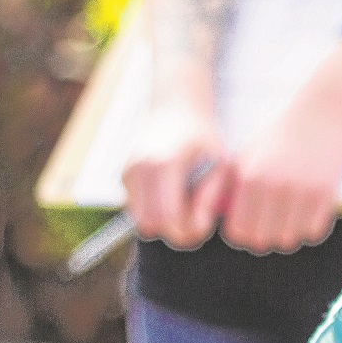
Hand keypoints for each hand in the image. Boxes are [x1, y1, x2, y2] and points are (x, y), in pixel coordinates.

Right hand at [122, 98, 230, 249]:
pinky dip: (156, 212)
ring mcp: (127, 173)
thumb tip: (197, 228)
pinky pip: (138, 213)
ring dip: (166, 221)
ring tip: (185, 200)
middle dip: (177, 229)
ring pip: (144, 223)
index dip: (191, 227)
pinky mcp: (122, 178)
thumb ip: (211, 197)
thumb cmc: (204, 140)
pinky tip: (171, 193)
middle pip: (153, 225)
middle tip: (197, 211)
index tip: (207, 215)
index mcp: (164, 163)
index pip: (170, 218)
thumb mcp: (219, 165)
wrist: (177, 113)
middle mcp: (139, 168)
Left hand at [221, 42, 341, 253]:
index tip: (248, 225)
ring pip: (289, 241)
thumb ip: (230, 188)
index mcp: (251, 177)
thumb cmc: (280, 138)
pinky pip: (313, 233)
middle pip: (263, 241)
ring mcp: (302, 193)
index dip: (241, 233)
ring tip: (287, 218)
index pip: (238, 231)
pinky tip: (305, 212)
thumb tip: (224, 219)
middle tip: (268, 224)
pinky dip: (308, 228)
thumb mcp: (247, 157)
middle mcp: (275, 188)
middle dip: (263, 237)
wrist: (323, 116)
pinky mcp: (326, 195)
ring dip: (286, 234)